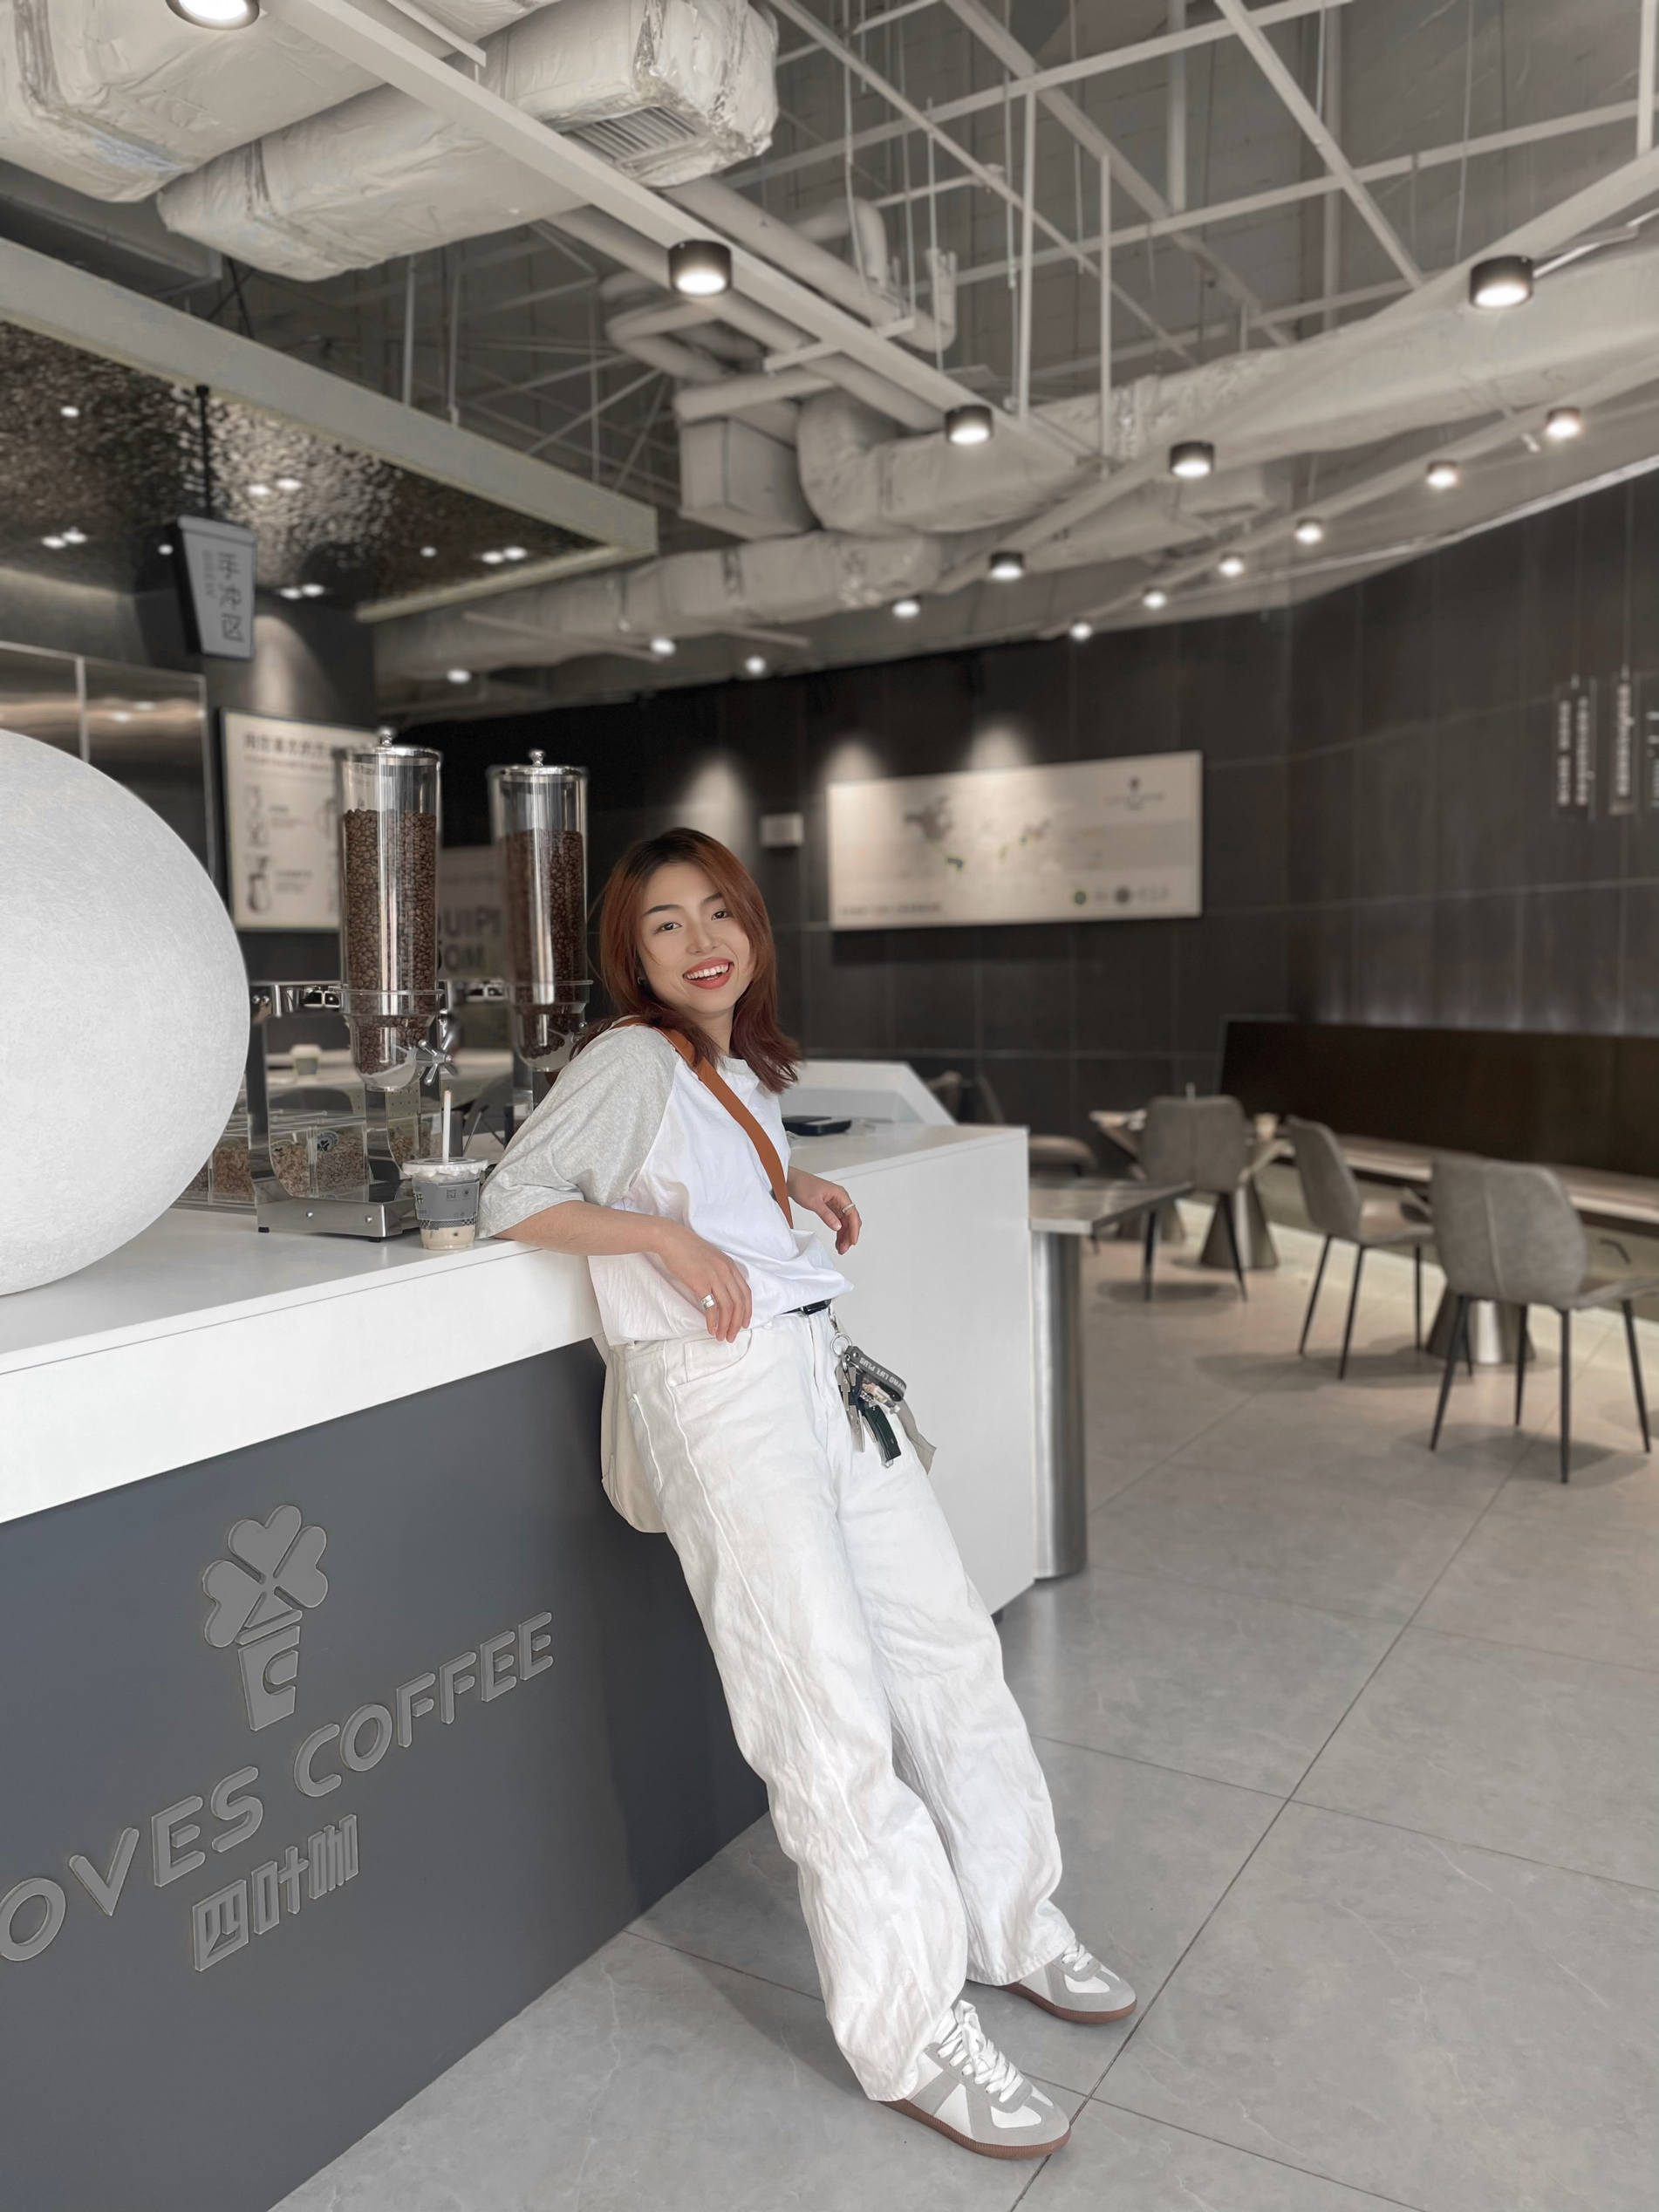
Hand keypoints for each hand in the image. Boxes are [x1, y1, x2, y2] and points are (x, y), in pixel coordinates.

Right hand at [655, 1221, 752, 1339]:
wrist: (671, 1239)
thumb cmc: (687, 1249)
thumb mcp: (711, 1258)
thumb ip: (719, 1273)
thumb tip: (720, 1292)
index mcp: (730, 1265)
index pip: (746, 1292)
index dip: (747, 1310)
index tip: (744, 1323)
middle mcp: (726, 1271)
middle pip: (739, 1303)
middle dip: (737, 1323)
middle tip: (732, 1336)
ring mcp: (714, 1277)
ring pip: (728, 1307)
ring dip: (726, 1325)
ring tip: (721, 1336)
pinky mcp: (700, 1283)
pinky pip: (711, 1307)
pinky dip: (712, 1321)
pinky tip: (710, 1329)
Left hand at [788, 1170, 861, 1255]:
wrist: (792, 1181)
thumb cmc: (802, 1185)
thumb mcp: (813, 1202)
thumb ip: (826, 1215)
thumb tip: (837, 1226)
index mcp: (840, 1195)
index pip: (852, 1213)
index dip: (854, 1228)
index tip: (852, 1240)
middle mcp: (840, 1199)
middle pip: (851, 1220)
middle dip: (850, 1235)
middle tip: (844, 1248)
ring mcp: (836, 1204)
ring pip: (845, 1223)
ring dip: (845, 1235)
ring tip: (841, 1248)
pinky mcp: (830, 1208)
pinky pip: (838, 1222)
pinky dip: (839, 1232)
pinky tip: (837, 1241)